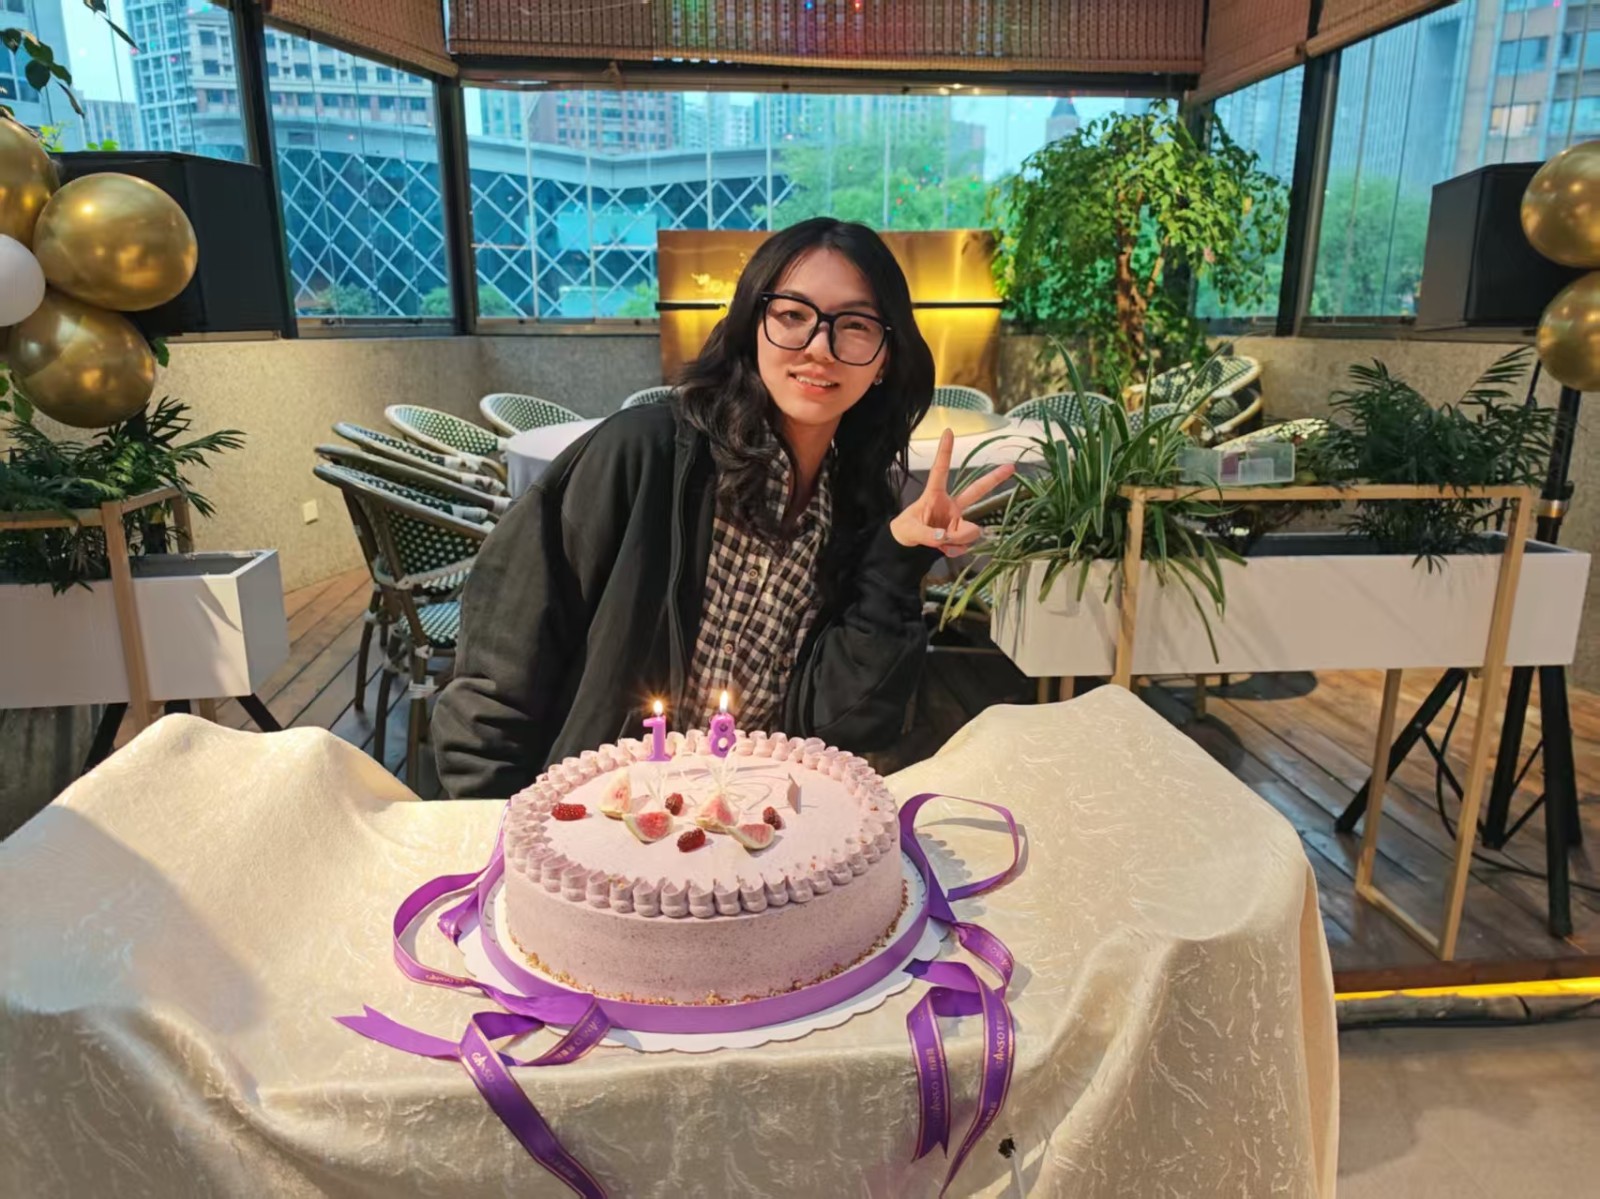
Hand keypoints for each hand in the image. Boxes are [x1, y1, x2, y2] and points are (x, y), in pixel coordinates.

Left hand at [890, 428, 1015, 556]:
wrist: (907, 549)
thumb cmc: (905, 531)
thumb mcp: (910, 531)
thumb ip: (929, 534)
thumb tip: (947, 537)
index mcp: (934, 495)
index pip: (940, 471)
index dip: (945, 452)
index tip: (948, 431)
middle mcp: (950, 505)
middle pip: (976, 490)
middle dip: (994, 478)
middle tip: (1011, 466)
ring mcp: (958, 520)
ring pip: (969, 530)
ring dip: (957, 540)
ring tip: (941, 544)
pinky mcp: (961, 534)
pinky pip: (965, 544)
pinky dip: (954, 550)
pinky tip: (944, 549)